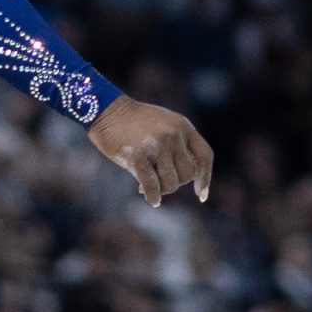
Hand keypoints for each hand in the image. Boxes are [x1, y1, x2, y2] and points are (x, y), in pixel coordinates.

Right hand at [87, 96, 212, 208]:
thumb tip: (186, 178)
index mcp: (183, 126)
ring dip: (162, 190)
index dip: (205, 178)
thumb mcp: (165, 124)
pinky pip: (152, 186)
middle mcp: (173, 134)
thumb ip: (179, 144)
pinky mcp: (138, 156)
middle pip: (187, 174)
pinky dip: (153, 197)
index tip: (200, 195)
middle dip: (175, 183)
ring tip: (150, 187)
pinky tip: (151, 199)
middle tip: (161, 182)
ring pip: (171, 183)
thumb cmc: (135, 123)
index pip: (205, 156)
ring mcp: (156, 145)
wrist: (107, 111)